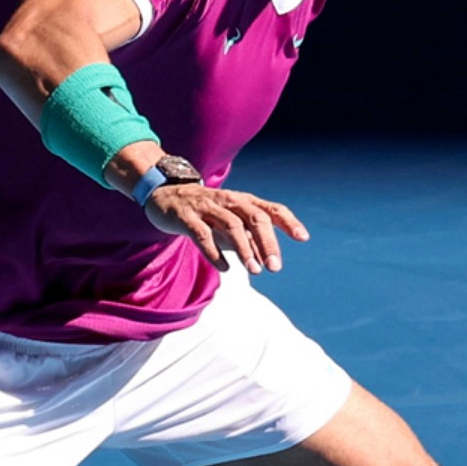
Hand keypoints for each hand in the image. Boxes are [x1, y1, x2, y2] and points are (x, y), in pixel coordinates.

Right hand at [145, 180, 307, 273]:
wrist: (164, 194)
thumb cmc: (205, 212)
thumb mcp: (230, 221)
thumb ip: (248, 237)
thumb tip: (267, 257)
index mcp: (243, 201)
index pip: (271, 209)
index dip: (288, 222)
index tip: (302, 238)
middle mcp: (228, 201)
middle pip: (255, 217)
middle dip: (268, 242)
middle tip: (275, 267)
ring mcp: (206, 207)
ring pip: (231, 225)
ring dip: (245, 249)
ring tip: (255, 271)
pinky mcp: (186, 217)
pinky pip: (203, 235)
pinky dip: (215, 252)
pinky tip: (225, 268)